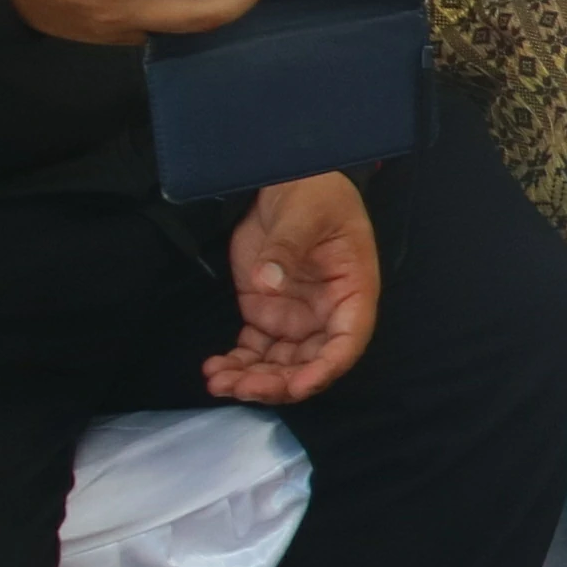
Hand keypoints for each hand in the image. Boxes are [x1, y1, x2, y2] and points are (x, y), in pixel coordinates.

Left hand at [204, 171, 381, 404]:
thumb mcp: (306, 212)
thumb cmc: (314, 192)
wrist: (288, 179)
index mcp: (352, 293)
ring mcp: (295, 318)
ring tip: (217, 382)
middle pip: (309, 363)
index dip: (325, 369)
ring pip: (279, 365)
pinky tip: (213, 370)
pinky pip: (254, 351)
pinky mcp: (266, 314)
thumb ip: (288, 246)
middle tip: (240, 387)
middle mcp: (327, 315)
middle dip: (277, 382)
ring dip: (252, 380)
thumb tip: (266, 282)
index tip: (296, 386)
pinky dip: (236, 365)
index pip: (346, 342)